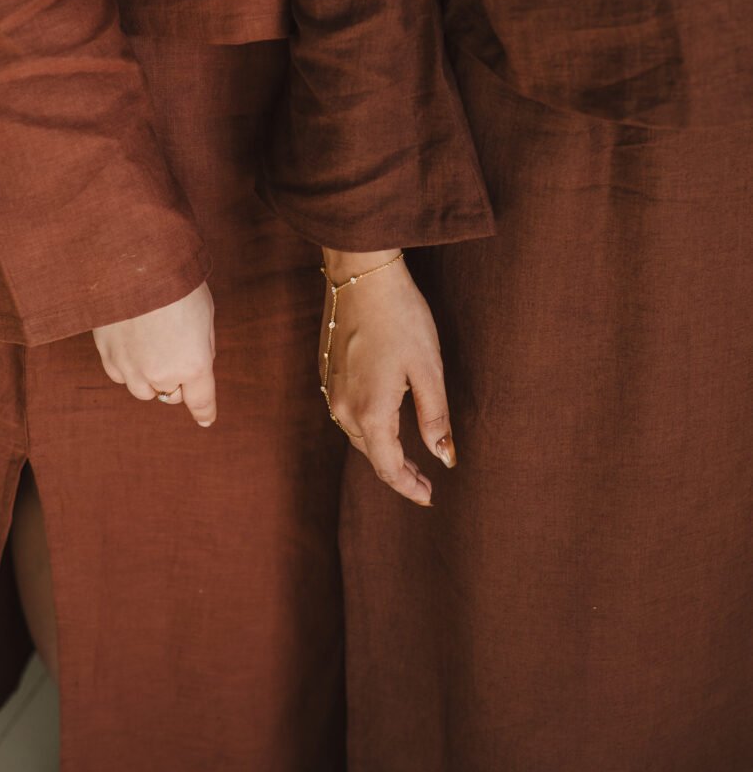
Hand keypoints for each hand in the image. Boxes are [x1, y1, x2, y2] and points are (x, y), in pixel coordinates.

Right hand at [93, 283, 216, 426]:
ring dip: (150, 376)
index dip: (205, 411)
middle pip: (171, 395)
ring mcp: (130, 368)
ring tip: (152, 345)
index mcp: (193, 364)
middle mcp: (161, 374)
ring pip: (142, 390)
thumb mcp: (205, 313)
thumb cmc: (177, 281)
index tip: (206, 418)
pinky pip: (120, 374)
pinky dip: (128, 366)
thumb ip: (202, 345)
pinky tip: (131, 341)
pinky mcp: (106, 356)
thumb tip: (195, 361)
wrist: (135, 261)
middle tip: (176, 347)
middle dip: (177, 379)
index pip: (201, 401)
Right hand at [320, 249, 455, 505]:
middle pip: (371, 454)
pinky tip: (384, 420)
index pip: (388, 467)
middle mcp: (342, 407)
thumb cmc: (401, 317)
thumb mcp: (428, 369)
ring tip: (408, 456)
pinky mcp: (327, 372)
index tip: (429, 497)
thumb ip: (434, 417)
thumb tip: (444, 457)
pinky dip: (367, 426)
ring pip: (357, 434)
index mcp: (371, 411)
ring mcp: (330, 389)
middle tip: (426, 481)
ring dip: (382, 449)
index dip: (409, 487)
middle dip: (398, 471)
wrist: (361, 274)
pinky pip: (346, 412)